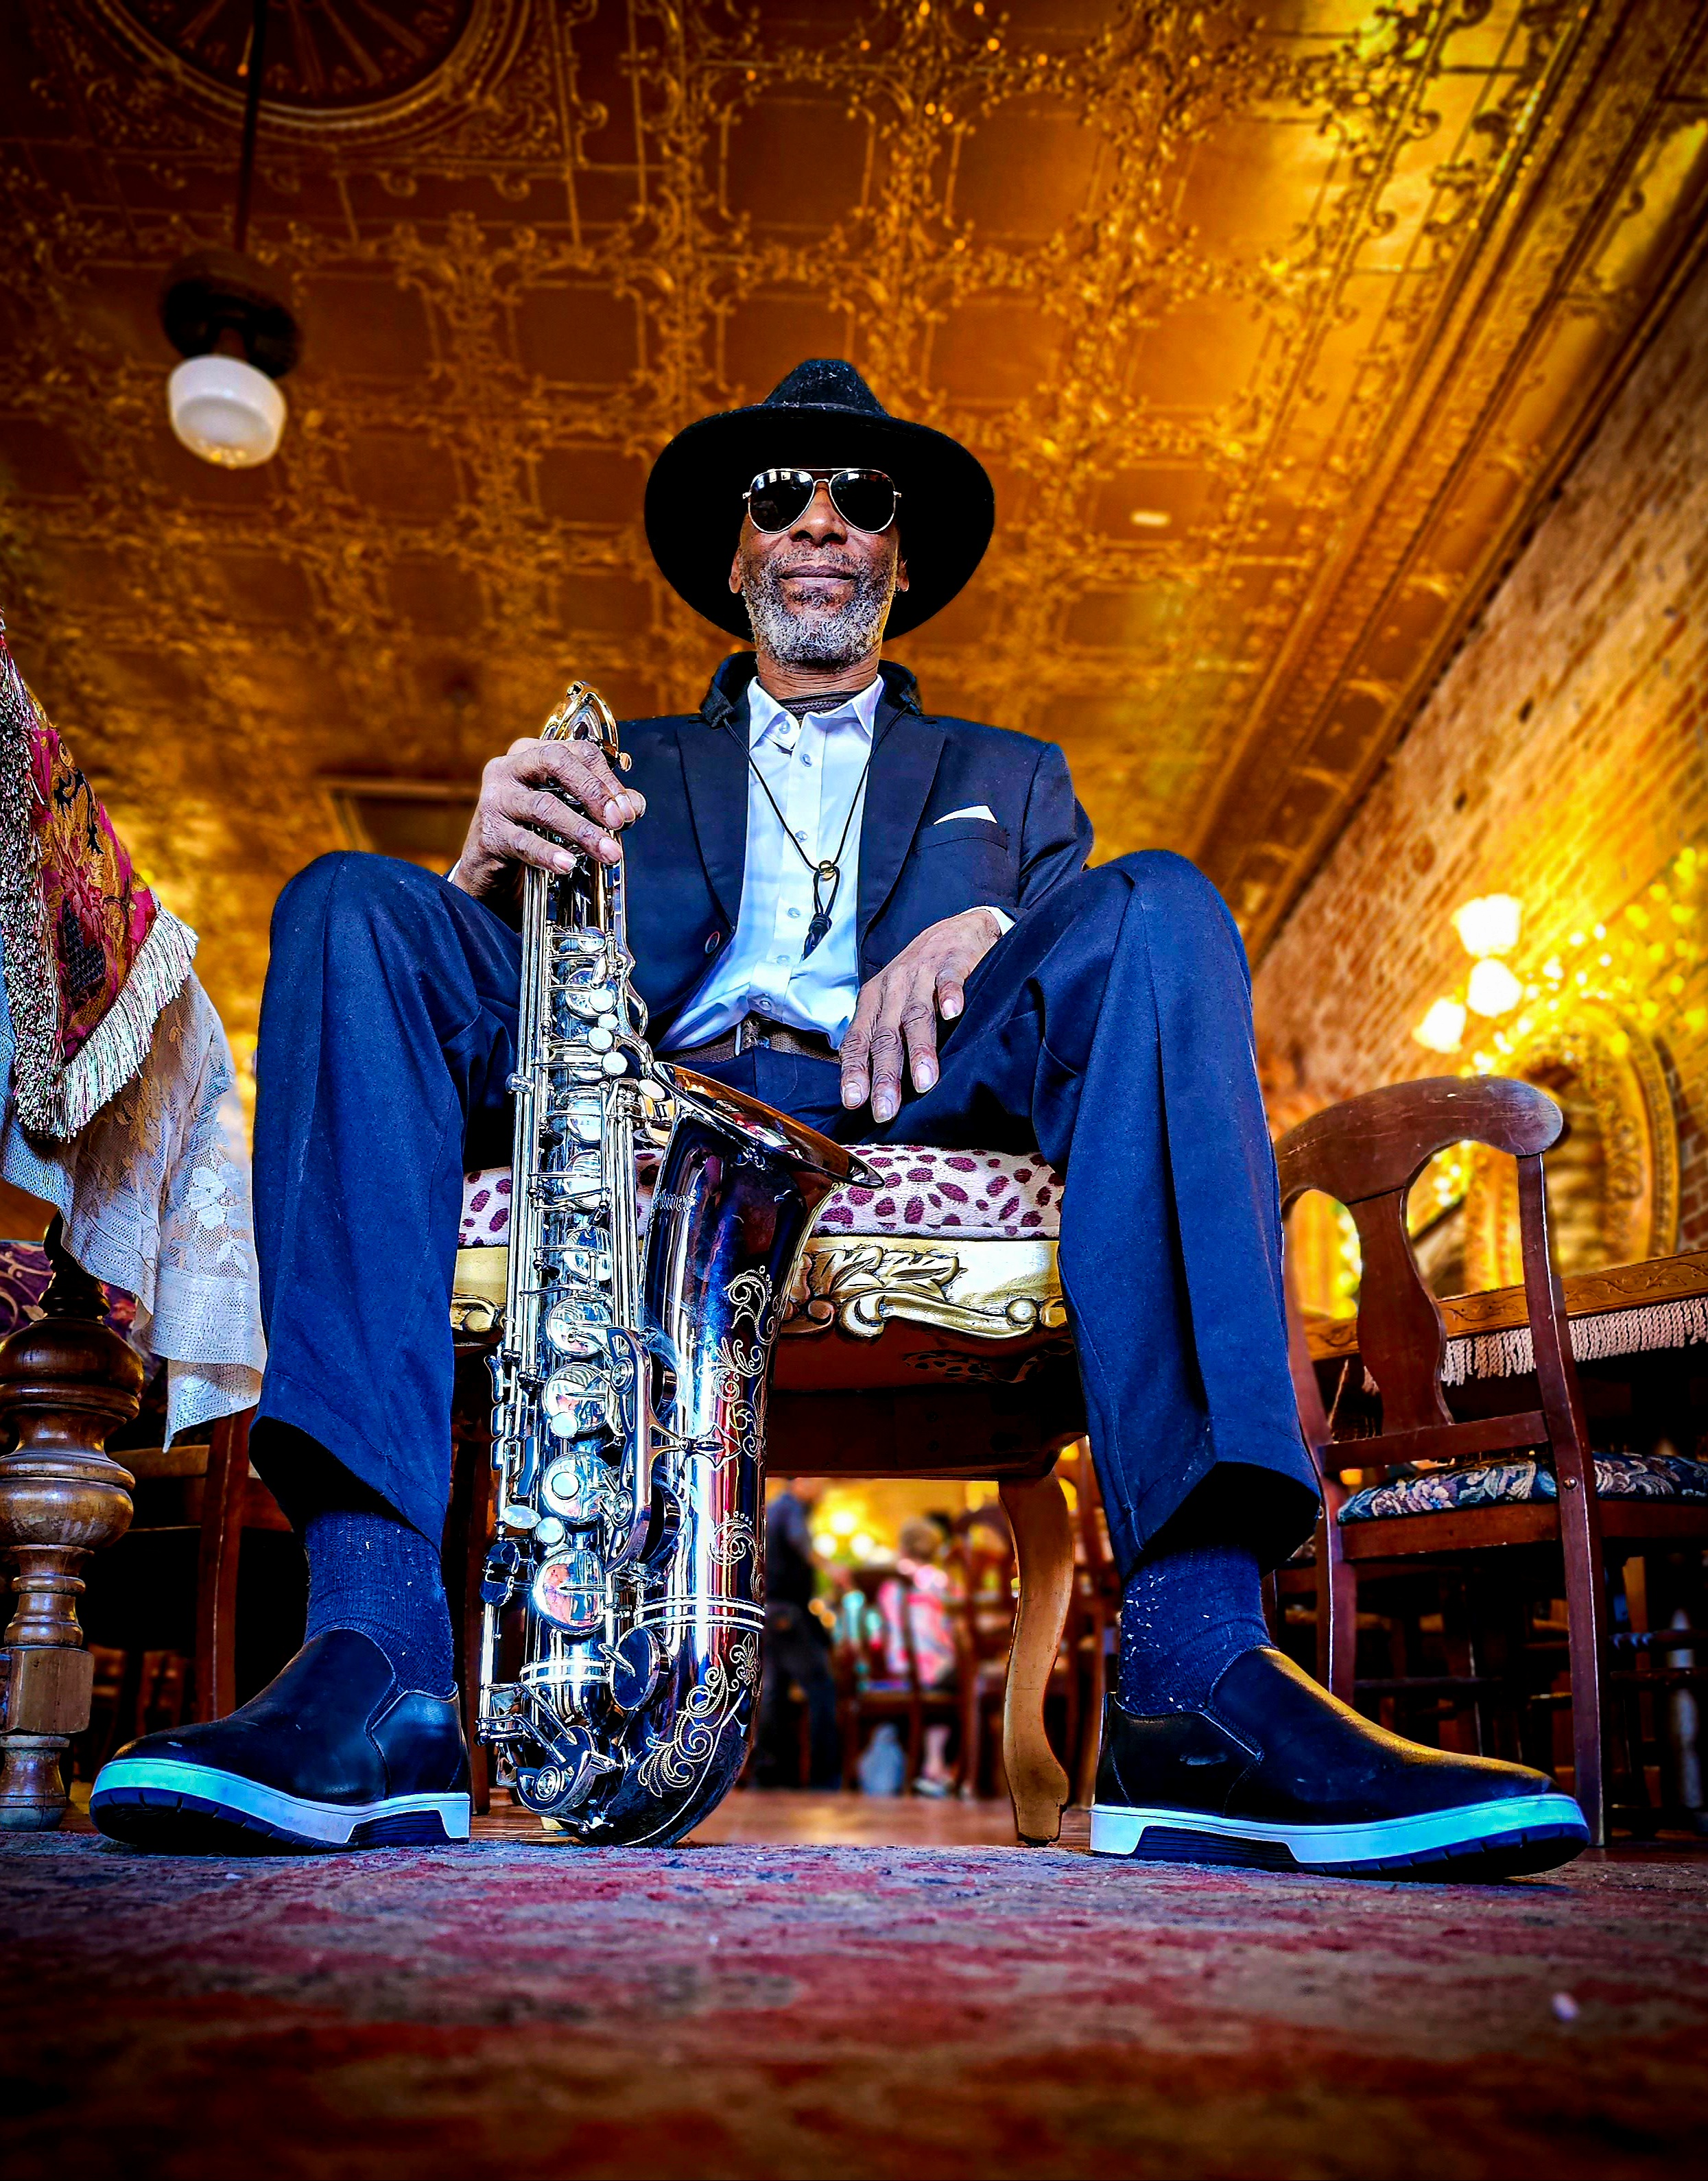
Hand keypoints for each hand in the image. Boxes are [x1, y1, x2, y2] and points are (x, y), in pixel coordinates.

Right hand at [453, 737, 646, 900]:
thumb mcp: (569, 810)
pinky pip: (523, 841)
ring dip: (581, 830)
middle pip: (556, 762)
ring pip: (543, 806)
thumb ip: (604, 804)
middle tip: (617, 821)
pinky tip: (568, 863)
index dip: (607, 779)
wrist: (490, 865)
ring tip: (606, 852)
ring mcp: (496, 799)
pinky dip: (548, 854)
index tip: (627, 810)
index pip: (577, 752)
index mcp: (533, 753)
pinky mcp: (490, 832)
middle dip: (593, 791)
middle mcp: (510, 768)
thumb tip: (634, 806)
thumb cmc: (533, 829)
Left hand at [840, 908, 1003, 1124]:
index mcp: (873, 1001)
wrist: (958, 929)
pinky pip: (948, 980)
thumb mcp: (893, 1002)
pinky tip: (953, 1014)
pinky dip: (949, 996)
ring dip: (919, 1049)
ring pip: (916, 1014)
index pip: (858, 1040)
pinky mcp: (952, 961)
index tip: (854, 1102)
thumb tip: (871, 1087)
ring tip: (924, 1083)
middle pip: (885, 1036)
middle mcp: (892, 987)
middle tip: (886, 1109)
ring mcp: (921, 973)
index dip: (855, 1071)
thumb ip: (883, 1036)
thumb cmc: (922, 976)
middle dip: (885, 1075)